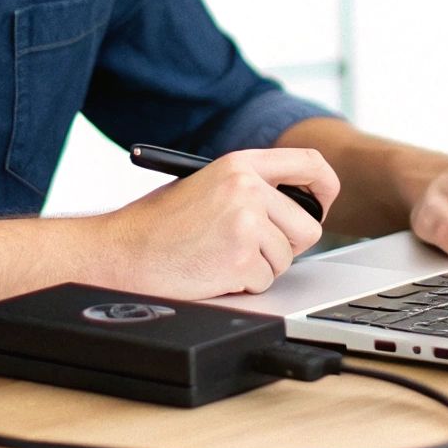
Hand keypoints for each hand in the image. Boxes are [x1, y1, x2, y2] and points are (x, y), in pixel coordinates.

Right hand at [97, 147, 341, 297]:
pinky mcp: (240, 259)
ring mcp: (245, 223)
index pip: (308, 162)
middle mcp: (248, 188)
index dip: (325, 185)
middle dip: (286, 245)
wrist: (122, 252)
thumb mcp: (206, 184)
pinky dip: (242, 285)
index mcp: (240, 164)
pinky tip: (213, 271)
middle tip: (253, 248)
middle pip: (307, 227)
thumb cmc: (158, 223)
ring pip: (286, 259)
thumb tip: (298, 206)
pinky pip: (264, 281)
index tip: (323, 202)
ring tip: (220, 256)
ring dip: (259, 267)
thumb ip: (250, 187)